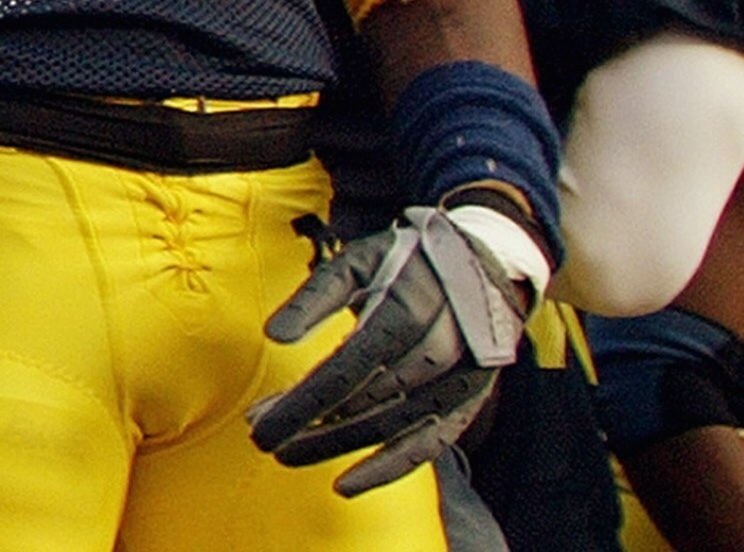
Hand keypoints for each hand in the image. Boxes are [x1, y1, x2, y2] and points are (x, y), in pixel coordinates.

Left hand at [247, 207, 533, 494]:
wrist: (483, 262)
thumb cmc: (404, 260)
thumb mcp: (358, 262)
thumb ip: (314, 297)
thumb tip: (272, 335)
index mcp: (408, 306)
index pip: (347, 368)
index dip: (302, 401)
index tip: (260, 422)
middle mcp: (440, 348)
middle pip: (365, 401)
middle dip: (309, 424)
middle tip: (262, 438)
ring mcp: (460, 380)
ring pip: (391, 427)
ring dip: (336, 447)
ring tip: (289, 454)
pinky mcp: (469, 402)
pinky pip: (430, 446)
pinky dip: (388, 469)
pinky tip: (347, 483)